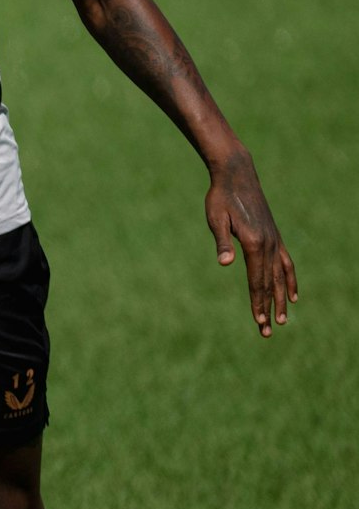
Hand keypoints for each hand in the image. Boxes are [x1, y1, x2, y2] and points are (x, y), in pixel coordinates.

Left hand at [205, 150, 297, 336]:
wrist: (237, 176)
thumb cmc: (220, 198)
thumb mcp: (216, 218)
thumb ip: (222, 241)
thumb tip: (224, 263)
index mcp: (254, 244)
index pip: (256, 281)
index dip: (257, 303)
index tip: (258, 322)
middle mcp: (269, 245)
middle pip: (269, 284)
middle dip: (268, 308)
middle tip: (266, 332)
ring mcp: (275, 241)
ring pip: (280, 277)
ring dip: (281, 299)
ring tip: (281, 320)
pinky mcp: (275, 237)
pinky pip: (286, 264)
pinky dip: (290, 280)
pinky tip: (292, 294)